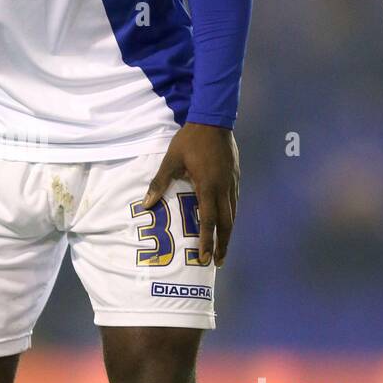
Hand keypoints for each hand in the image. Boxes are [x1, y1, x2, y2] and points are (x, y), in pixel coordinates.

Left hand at [143, 123, 238, 266]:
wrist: (214, 120)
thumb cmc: (190, 140)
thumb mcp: (171, 160)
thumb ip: (159, 183)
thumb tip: (146, 204)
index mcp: (208, 187)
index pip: (208, 221)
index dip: (207, 241)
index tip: (205, 258)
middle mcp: (224, 189)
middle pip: (226, 223)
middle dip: (222, 244)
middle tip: (218, 262)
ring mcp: (232, 183)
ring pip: (233, 215)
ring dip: (228, 233)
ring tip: (223, 248)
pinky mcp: (236, 177)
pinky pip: (235, 203)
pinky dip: (231, 217)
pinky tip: (227, 223)